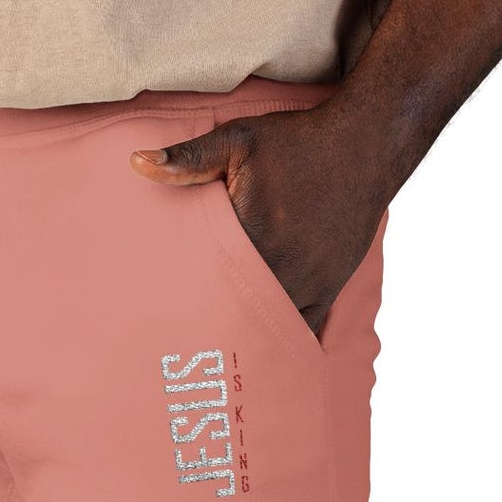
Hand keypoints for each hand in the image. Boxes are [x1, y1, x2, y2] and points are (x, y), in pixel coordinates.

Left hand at [131, 106, 395, 339]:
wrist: (366, 145)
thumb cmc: (297, 141)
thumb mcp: (239, 139)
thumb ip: (189, 159)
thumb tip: (136, 163)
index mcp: (254, 234)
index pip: (208, 281)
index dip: (185, 302)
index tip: (162, 321)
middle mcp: (283, 265)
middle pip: (236, 311)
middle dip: (211, 327)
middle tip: (179, 353)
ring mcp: (309, 282)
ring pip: (268, 326)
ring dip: (243, 337)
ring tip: (214, 361)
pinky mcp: (329, 288)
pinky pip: (301, 328)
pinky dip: (279, 339)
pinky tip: (258, 355)